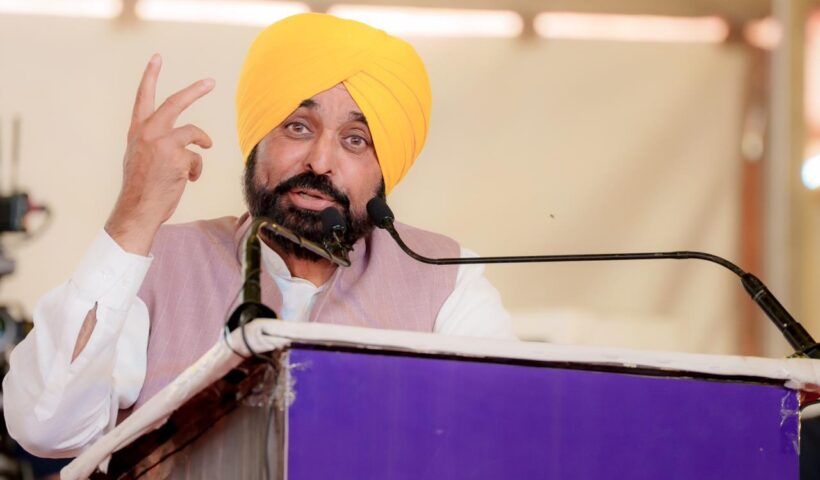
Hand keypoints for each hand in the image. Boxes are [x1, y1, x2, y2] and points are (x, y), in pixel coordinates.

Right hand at [105, 54, 214, 254]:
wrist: (137, 210)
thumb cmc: (141, 188)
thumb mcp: (140, 158)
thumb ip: (153, 142)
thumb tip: (179, 140)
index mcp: (137, 131)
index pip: (143, 97)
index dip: (150, 76)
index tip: (157, 58)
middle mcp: (148, 132)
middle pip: (175, 102)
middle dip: (195, 90)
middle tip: (210, 82)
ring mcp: (162, 143)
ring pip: (194, 133)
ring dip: (202, 145)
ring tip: (196, 161)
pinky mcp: (177, 156)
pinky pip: (198, 157)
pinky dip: (196, 170)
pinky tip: (188, 180)